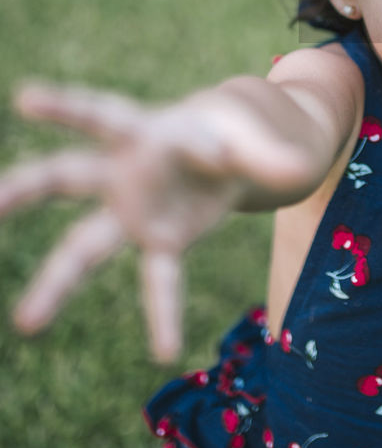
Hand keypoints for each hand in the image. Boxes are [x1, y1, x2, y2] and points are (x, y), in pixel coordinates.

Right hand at [0, 80, 308, 362]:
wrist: (242, 150)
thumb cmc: (237, 130)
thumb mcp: (255, 134)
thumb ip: (266, 152)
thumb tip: (290, 170)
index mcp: (147, 131)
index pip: (99, 114)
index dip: (64, 105)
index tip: (25, 98)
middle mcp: (128, 171)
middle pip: (66, 175)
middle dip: (26, 187)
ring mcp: (139, 210)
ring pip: (86, 245)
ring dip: (58, 281)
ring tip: (27, 323)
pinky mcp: (164, 240)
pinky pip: (158, 279)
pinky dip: (165, 312)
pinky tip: (166, 350)